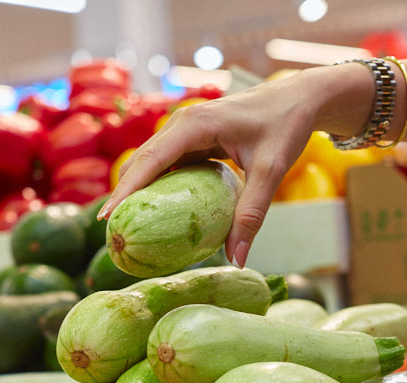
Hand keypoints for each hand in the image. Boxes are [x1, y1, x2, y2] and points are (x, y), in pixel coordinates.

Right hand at [100, 76, 321, 266]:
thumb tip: (237, 259)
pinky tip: (155, 213)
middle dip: (123, 195)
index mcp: (194, 123)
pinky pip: (168, 164)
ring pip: (151, 163)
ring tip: (125, 226)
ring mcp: (186, 129)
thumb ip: (252, 214)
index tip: (108, 218)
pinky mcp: (193, 138)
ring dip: (137, 191)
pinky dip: (158, 187)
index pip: (150, 160)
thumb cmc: (285, 127)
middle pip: (142, 161)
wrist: (298, 98)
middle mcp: (182, 122)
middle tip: (111, 232)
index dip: (126, 190)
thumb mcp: (271, 171)